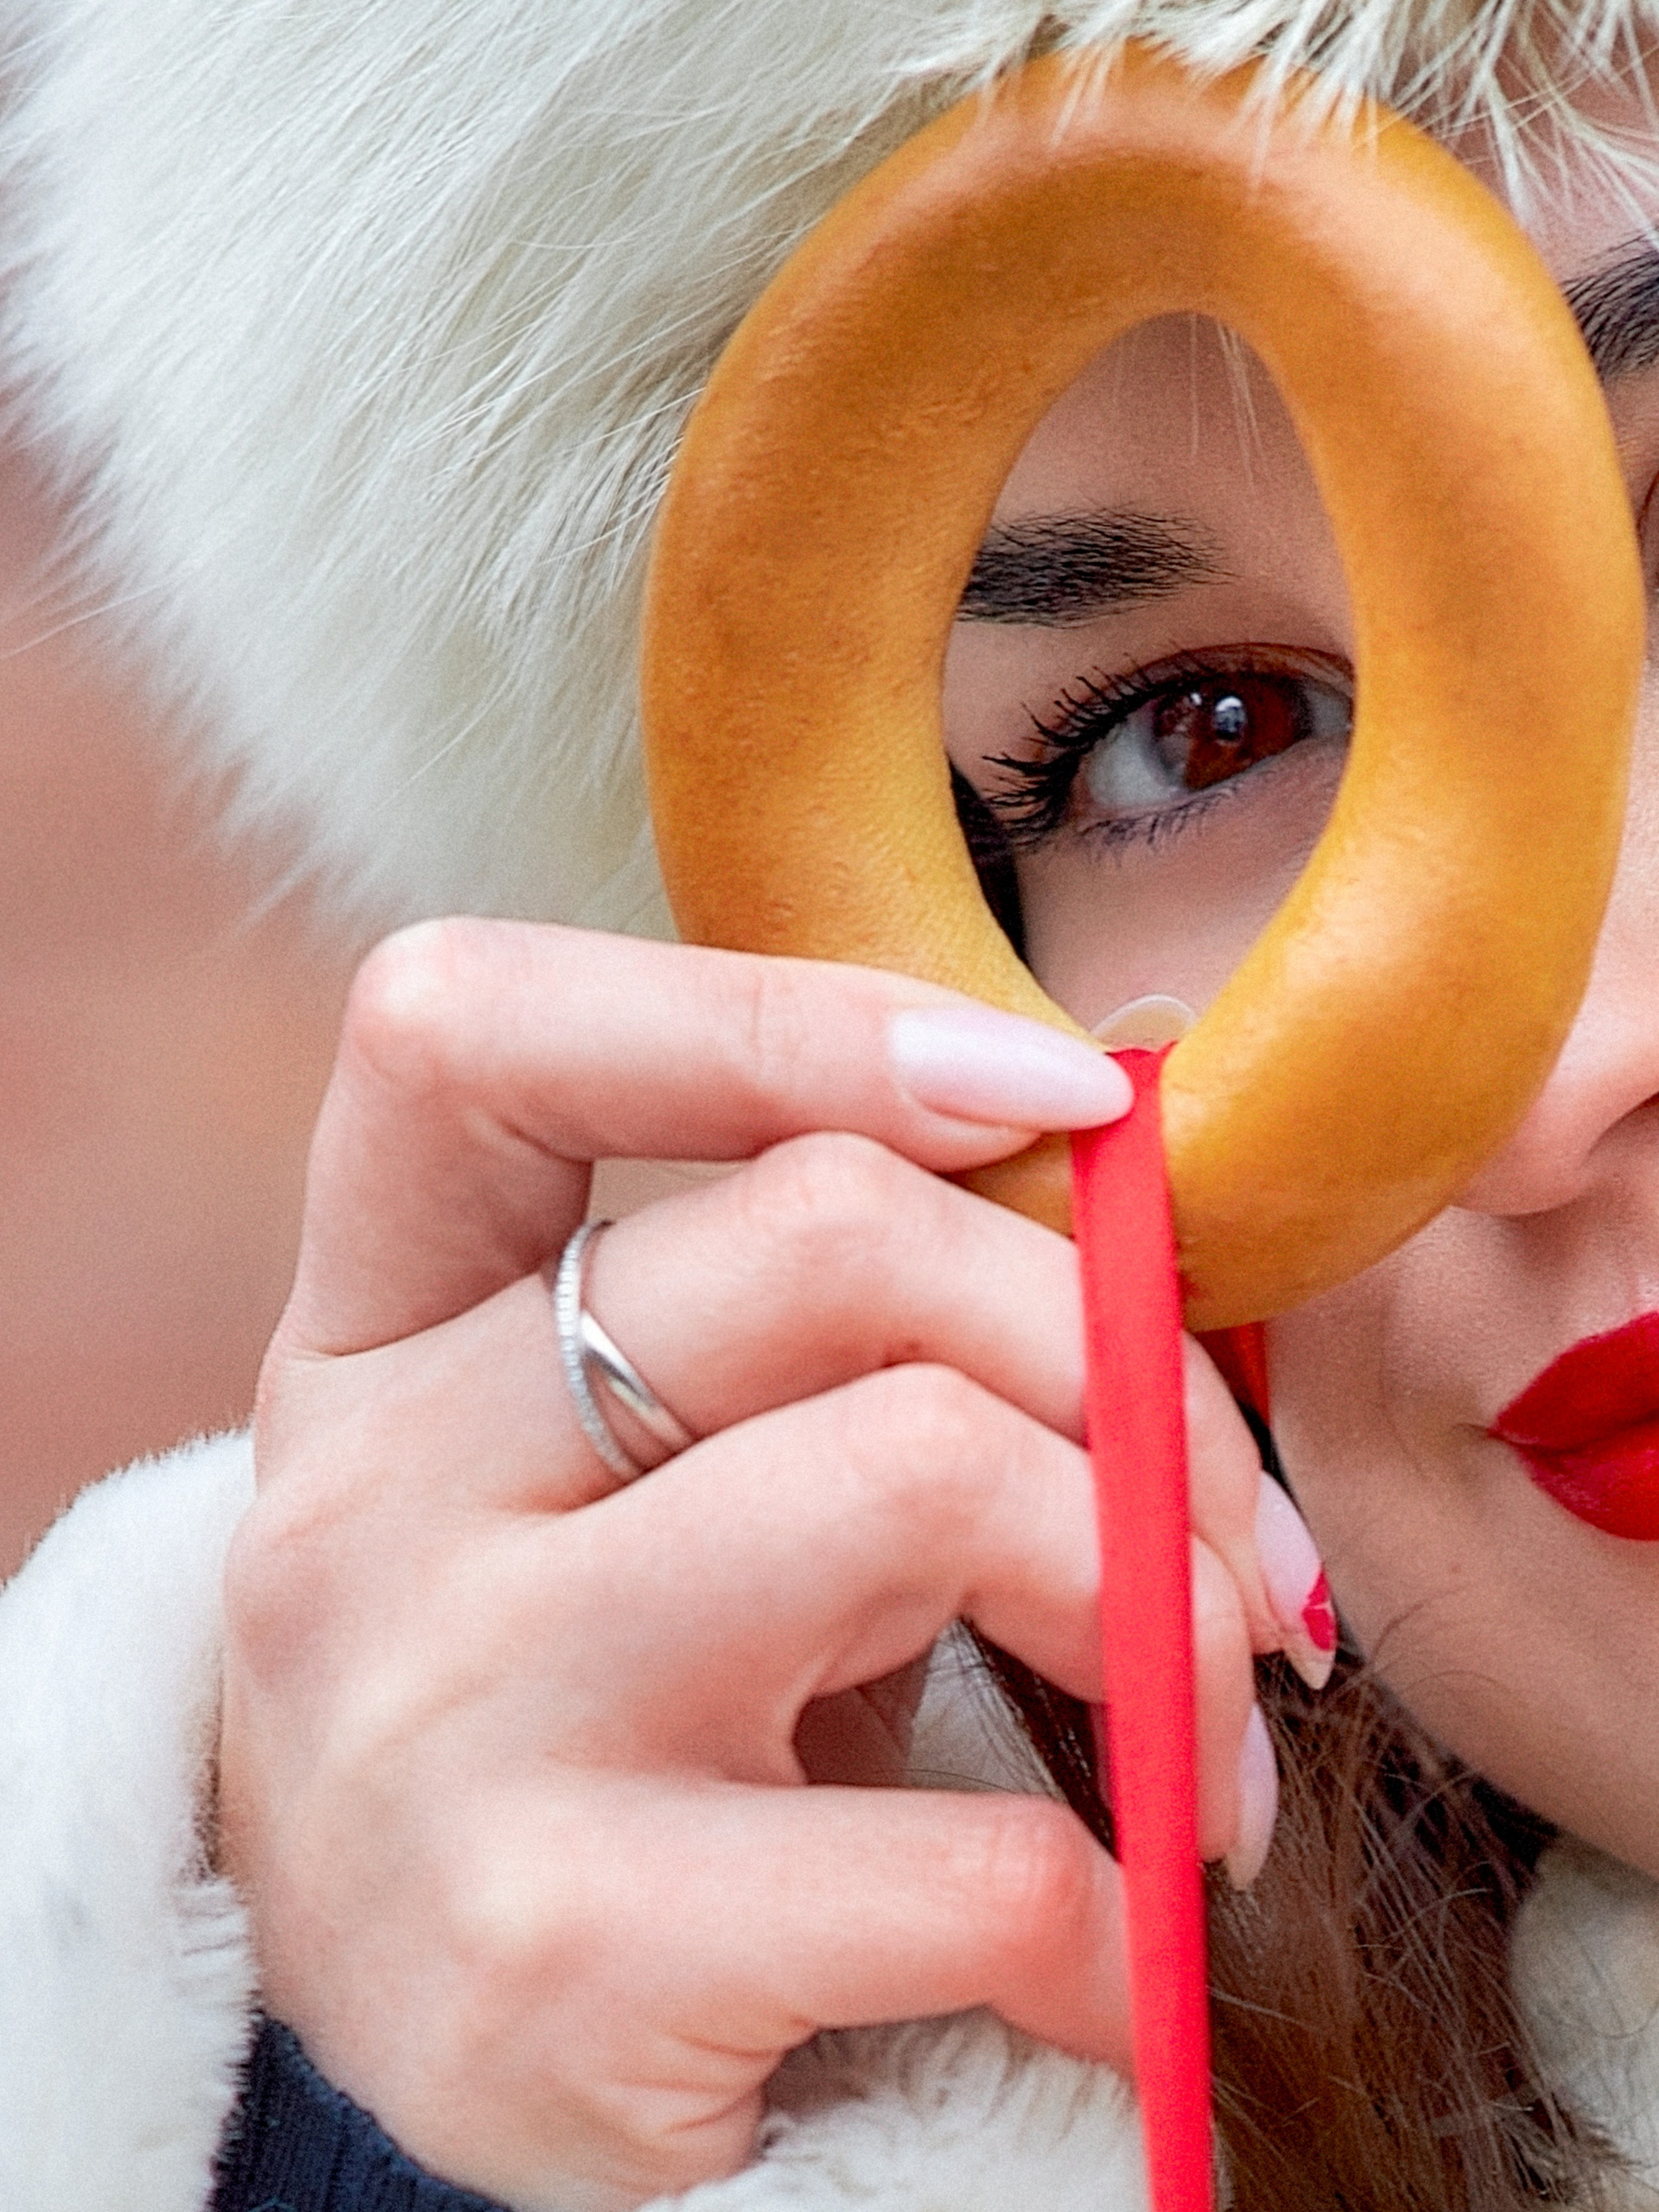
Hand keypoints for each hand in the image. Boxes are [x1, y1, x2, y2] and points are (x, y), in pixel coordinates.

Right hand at [220, 919, 1319, 2211]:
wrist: (454, 2053)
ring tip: (1206, 1727)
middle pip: (828, 1234)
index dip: (778, 1011)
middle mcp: (377, 1491)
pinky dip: (1132, 1903)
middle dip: (1112, 1354)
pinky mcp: (554, 1951)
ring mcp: (447, 1715)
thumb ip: (808, 1319)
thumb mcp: (637, 1474)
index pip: (473, 1034)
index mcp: (382, 1331)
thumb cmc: (611, 1703)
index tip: (1037, 1091)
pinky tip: (1123, 1954)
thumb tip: (1122, 1182)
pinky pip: (979, 1852)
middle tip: (1228, 1525)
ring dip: (1164, 1604)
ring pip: (930, 1473)